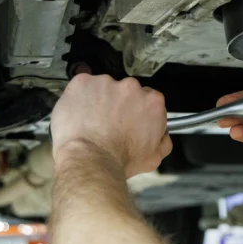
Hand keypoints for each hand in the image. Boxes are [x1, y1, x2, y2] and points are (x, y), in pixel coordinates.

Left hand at [50, 74, 171, 178]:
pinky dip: (79, 98)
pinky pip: (82, 86)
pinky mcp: (84, 83)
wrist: (90, 159)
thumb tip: (162, 137)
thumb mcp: (153, 158)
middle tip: (110, 124)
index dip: (137, 110)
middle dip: (118, 104)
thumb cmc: (118, 159)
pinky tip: (80, 116)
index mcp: (152, 103)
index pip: (149, 99)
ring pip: (103, 88)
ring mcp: (106, 83)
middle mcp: (131, 88)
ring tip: (92, 123)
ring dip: (99, 101)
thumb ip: (163, 141)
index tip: (130, 119)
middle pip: (126, 91)